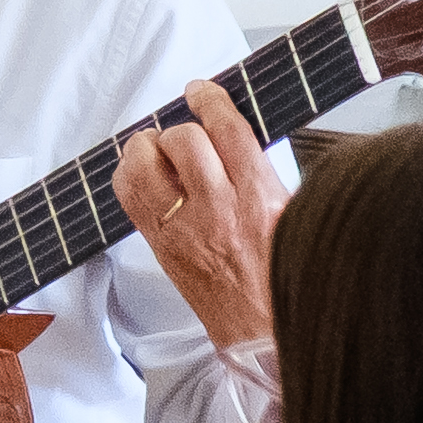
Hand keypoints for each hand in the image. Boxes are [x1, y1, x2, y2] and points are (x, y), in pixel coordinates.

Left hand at [114, 69, 291, 356]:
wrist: (263, 331)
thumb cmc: (284, 274)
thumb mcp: (295, 214)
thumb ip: (266, 175)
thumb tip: (241, 141)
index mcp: (261, 197)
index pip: (227, 130)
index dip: (210, 100)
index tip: (202, 90)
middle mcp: (216, 209)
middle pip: (181, 140)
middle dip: (180, 129)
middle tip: (185, 133)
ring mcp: (181, 228)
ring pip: (143, 163)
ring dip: (146, 148)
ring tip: (159, 152)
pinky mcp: (158, 245)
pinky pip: (127, 195)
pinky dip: (129, 176)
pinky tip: (145, 176)